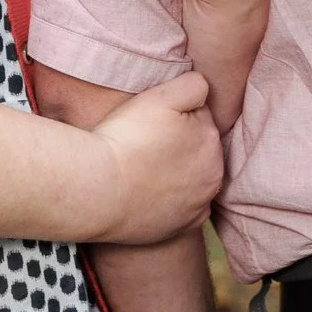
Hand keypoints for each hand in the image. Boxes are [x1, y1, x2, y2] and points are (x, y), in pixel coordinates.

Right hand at [86, 72, 221, 243]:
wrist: (97, 189)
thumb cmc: (125, 139)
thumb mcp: (160, 96)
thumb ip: (193, 85)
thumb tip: (203, 89)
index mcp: (211, 138)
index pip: (197, 117)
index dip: (173, 114)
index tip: (150, 123)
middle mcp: (214, 173)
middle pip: (197, 149)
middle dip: (179, 144)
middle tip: (144, 145)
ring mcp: (199, 203)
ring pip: (192, 179)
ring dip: (177, 173)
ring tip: (144, 169)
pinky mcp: (184, 226)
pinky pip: (184, 208)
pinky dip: (172, 201)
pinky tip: (149, 193)